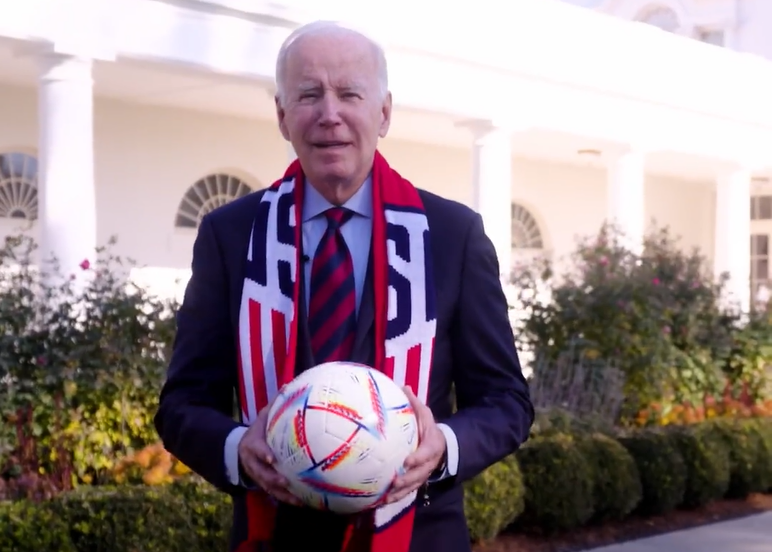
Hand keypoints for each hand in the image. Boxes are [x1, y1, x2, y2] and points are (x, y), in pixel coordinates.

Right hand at [237, 397, 301, 505]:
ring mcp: (257, 475)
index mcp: (251, 444)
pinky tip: (302, 503)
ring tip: (298, 499)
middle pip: (261, 473)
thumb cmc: (257, 430)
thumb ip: (274, 404)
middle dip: (272, 479)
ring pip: (268, 487)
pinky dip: (287, 499)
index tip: (272, 458)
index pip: (256, 450)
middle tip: (285, 482)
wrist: (240, 448)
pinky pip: (275, 494)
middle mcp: (252, 463)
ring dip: (282, 494)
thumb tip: (288, 385)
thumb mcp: (262, 416)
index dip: (263, 454)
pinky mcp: (264, 484)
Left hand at [386, 386, 446, 503]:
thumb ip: (414, 403)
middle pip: (419, 475)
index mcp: (432, 446)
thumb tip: (403, 385)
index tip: (407, 460)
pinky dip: (395, 498)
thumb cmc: (428, 428)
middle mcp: (428, 464)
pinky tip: (379, 502)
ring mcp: (422, 475)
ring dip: (399, 494)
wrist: (442, 446)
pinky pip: (406, 492)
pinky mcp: (415, 481)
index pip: (427, 453)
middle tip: (394, 482)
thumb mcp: (425, 413)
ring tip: (385, 499)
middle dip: (407, 480)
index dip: (418, 458)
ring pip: (412, 487)